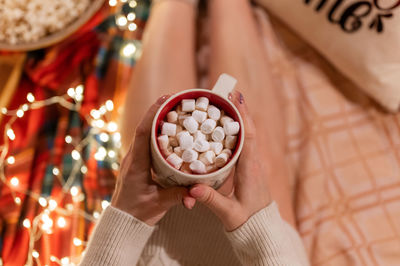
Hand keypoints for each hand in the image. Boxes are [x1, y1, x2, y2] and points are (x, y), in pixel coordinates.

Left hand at [111, 95, 195, 225]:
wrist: (123, 220)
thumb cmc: (138, 212)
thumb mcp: (159, 204)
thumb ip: (178, 196)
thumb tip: (196, 192)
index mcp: (136, 165)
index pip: (143, 133)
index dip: (152, 114)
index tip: (164, 99)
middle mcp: (133, 158)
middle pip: (144, 128)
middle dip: (158, 111)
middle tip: (174, 98)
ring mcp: (134, 159)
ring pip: (145, 133)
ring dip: (157, 119)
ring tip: (173, 108)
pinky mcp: (138, 163)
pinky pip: (147, 142)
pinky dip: (157, 132)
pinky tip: (170, 129)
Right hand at [189, 91, 271, 230]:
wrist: (262, 231)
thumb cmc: (247, 223)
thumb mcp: (228, 214)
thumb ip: (211, 201)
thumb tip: (192, 189)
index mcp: (250, 170)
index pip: (248, 137)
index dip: (243, 117)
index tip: (236, 98)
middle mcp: (254, 163)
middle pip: (250, 130)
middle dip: (240, 110)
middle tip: (230, 90)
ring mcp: (254, 164)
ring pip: (248, 135)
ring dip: (240, 117)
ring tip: (228, 101)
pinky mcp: (251, 168)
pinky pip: (246, 143)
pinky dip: (239, 130)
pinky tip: (228, 125)